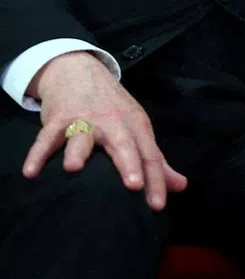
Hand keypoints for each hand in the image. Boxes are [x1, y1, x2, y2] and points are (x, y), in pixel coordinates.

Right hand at [22, 52, 187, 210]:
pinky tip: (30, 172)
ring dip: (77, 151)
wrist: (81, 72)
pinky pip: (47, 137)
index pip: (149, 155)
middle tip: (134, 186)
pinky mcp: (59, 119)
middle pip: (123, 144)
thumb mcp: (137, 129)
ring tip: (73, 169)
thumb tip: (180, 186)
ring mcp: (85, 119)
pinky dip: (38, 153)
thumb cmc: (113, 109)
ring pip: (82, 136)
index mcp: (135, 126)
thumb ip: (156, 160)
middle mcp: (113, 122)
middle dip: (128, 164)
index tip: (158, 207)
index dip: (156, 180)